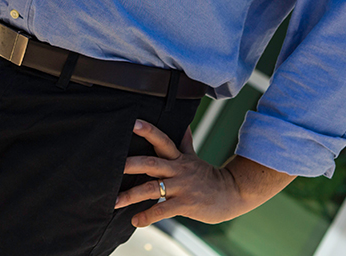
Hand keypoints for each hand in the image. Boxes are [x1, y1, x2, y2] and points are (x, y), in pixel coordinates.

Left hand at [116, 120, 263, 226]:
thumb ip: (185, 142)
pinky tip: (136, 220)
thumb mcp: (195, 157)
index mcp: (178, 158)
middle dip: (131, 165)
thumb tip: (184, 124)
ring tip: (115, 201)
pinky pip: (163, 210)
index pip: (162, 140)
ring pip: (152, 189)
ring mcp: (181, 188)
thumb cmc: (209, 176)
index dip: (148, 131)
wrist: (231, 194)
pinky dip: (148, 216)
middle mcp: (178, 170)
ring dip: (132, 195)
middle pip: (151, 164)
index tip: (133, 123)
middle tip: (114, 166)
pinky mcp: (185, 205)